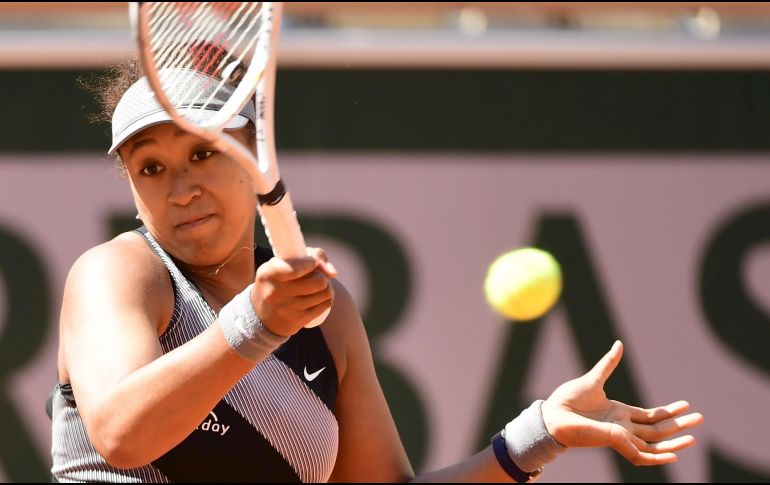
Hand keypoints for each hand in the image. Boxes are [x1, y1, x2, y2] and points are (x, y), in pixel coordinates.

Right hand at [252, 247, 336, 336]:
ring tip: (319, 285)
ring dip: (327, 287)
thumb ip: (307, 254)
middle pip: (319, 281)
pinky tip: (321, 295)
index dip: (312, 262)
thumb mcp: (279, 264)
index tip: (313, 262)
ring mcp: (288, 309)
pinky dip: (327, 298)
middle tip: (317, 275)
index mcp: (268, 274)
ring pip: (325, 293)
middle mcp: (276, 293)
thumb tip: (333, 272)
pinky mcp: (299, 320)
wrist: (263, 316)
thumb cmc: (277, 282)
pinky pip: (325, 305)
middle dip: (322, 275)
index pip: (297, 268)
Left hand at [540, 341, 703, 465]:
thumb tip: (619, 344)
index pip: (651, 415)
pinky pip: (640, 456)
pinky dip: (656, 458)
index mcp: (619, 412)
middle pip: (657, 429)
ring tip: (693, 438)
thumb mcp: (593, 379)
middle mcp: (623, 426)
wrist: (552, 414)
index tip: (687, 405)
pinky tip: (672, 455)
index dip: (669, 411)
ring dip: (674, 442)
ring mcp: (620, 436)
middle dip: (679, 425)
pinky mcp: (614, 442)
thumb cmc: (567, 400)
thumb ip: (609, 364)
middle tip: (699, 420)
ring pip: (653, 444)